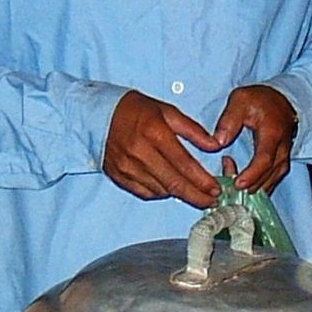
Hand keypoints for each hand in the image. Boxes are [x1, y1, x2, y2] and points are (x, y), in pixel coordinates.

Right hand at [104, 90, 223, 205]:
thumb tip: (215, 145)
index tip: (216, 190)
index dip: (202, 181)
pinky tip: (169, 188)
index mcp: (155, 133)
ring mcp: (127, 167)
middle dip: (196, 196)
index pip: (184, 164)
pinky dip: (160, 193)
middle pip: (174, 183)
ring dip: (179, 194)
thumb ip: (193, 130)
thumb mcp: (167, 111)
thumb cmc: (134, 110)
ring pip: (161, 191)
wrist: (96, 115)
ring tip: (193, 193)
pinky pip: (145, 193)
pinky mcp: (119, 177)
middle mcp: (140, 153)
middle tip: (211, 201)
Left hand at [213, 84, 297, 192]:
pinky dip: (256, 187)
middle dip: (248, 185)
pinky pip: (270, 182)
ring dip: (251, 188)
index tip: (237, 184)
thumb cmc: (260, 100)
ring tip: (231, 184)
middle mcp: (281, 150)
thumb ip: (229, 119)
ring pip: (270, 183)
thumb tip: (218, 142)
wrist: (282, 101)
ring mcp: (283, 159)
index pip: (264, 159)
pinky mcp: (280, 165)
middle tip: (227, 185)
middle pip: (268, 176)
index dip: (252, 174)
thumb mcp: (240, 100)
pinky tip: (242, 187)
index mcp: (272, 134)